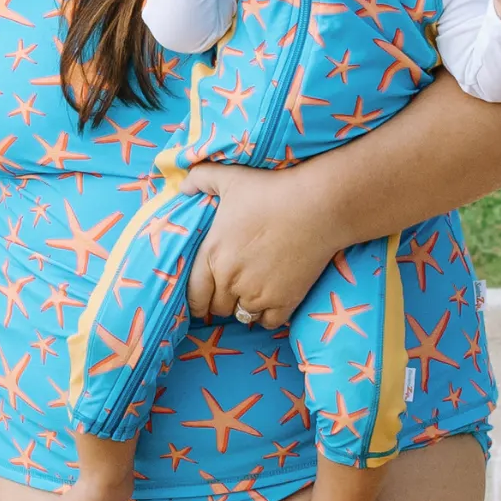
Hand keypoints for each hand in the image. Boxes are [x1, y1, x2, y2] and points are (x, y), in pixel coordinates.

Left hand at [180, 162, 338, 330]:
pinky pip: (269, 322)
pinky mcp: (285, 300)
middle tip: (228, 295)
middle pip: (217, 307)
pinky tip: (270, 304)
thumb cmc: (270, 191)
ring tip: (249, 297)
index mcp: (212, 256)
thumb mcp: (230, 178)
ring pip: (242, 315)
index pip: (194, 294)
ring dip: (243, 308)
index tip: (200, 303)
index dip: (196, 301)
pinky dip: (267, 317)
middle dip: (220, 302)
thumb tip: (184, 185)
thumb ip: (201, 179)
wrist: (317, 206)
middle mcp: (230, 280)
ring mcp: (258, 293)